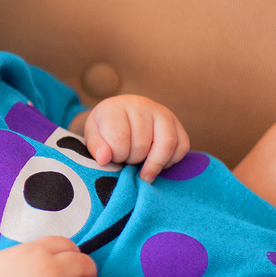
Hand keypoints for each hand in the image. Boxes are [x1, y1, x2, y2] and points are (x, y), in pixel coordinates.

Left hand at [74, 94, 189, 182]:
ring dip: (154, 163)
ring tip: (144, 171)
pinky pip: (182, 145)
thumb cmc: (105, 128)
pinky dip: (172, 160)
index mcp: (115, 107)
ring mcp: (161, 111)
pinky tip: (158, 162)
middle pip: (142, 143)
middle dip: (133, 160)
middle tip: (127, 161)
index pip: (119, 137)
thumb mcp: (93, 135)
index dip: (117, 155)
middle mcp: (140, 105)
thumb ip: (96, 146)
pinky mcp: (176, 122)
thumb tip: (104, 159)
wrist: (121, 114)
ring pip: (166, 143)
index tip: (114, 158)